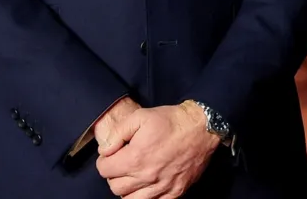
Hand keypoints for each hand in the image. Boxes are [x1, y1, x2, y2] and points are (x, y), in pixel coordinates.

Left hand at [96, 103, 219, 197]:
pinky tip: (147, 185)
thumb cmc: (171, 121)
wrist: (202, 127)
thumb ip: (117, 133)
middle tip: (122, 164)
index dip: (104, 161)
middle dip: (115, 175)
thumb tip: (105, 150)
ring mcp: (162, 187)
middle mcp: (147, 176)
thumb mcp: (140, 116)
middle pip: (115, 187)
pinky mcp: (175, 192)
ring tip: (134, 176)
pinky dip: (146, 196)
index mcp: (136, 158)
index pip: (104, 170)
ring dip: (128, 189)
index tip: (111, 155)